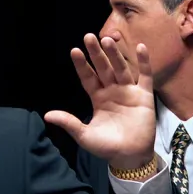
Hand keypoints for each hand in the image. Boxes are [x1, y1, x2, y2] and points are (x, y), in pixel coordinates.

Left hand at [45, 34, 155, 169]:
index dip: (82, 65)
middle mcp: (112, 91)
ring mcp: (128, 92)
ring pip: (121, 69)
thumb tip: (47, 115)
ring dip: (115, 55)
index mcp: (97, 98)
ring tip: (107, 40)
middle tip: (88, 37)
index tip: (74, 51)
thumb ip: (69, 123)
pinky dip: (144, 62)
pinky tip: (140, 47)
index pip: (88, 78)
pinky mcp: (145, 96)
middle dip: (96, 54)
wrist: (130, 157)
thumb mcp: (84, 135)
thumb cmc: (106, 146)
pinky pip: (145, 76)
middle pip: (103, 68)